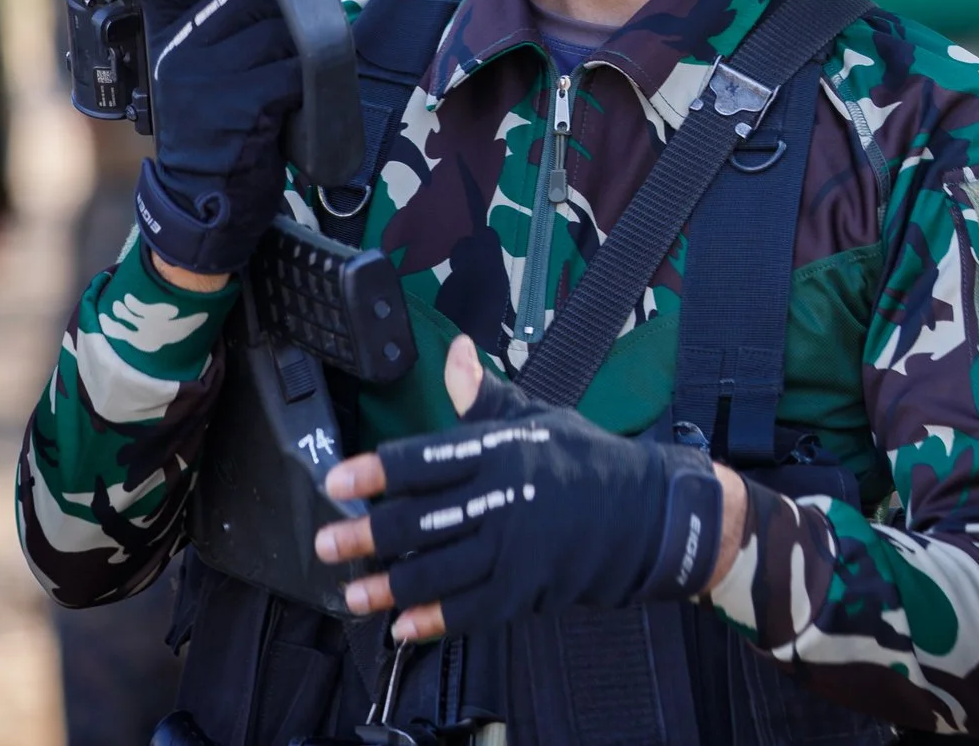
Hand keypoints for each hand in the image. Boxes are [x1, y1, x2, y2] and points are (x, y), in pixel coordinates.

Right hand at [102, 0, 301, 278]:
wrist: (201, 205)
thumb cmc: (214, 137)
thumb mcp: (197, 79)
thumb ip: (212, 34)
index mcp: (171, 39)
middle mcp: (183, 50)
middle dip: (282, 20)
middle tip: (282, 58)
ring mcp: (210, 75)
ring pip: (283, 34)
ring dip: (299, 58)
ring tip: (286, 90)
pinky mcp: (241, 102)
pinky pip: (295, 73)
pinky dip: (306, 89)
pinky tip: (291, 111)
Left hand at [313, 336, 730, 641]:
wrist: (650, 511)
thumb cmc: (588, 460)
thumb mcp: (538, 417)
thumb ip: (485, 397)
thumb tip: (454, 353)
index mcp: (501, 449)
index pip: (426, 458)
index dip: (378, 470)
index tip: (340, 480)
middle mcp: (504, 495)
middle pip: (423, 517)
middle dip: (369, 533)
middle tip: (328, 542)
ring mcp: (517, 545)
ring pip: (440, 568)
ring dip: (390, 583)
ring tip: (353, 593)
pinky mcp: (530, 585)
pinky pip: (473, 607)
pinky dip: (436, 618)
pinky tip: (405, 625)